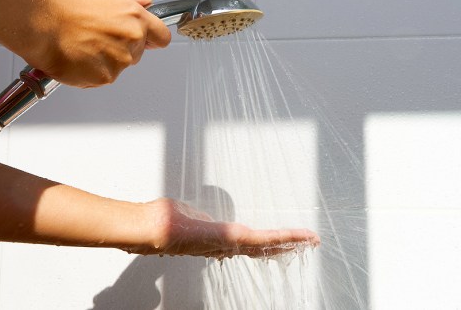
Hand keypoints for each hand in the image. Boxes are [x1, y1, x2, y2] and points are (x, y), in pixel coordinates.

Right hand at [25, 0, 170, 87]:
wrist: (41, 24)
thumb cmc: (67, 8)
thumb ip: (131, 0)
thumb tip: (147, 0)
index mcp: (135, 19)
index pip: (162, 37)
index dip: (153, 39)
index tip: (147, 41)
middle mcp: (132, 40)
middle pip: (138, 53)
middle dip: (122, 48)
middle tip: (97, 38)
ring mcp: (119, 61)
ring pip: (120, 67)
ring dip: (106, 61)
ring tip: (84, 46)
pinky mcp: (104, 78)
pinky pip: (103, 79)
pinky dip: (92, 72)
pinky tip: (78, 58)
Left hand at [127, 198, 319, 258]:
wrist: (151, 228)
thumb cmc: (161, 222)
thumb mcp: (186, 215)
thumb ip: (196, 217)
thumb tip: (197, 214)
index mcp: (216, 238)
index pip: (248, 243)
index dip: (268, 243)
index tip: (283, 241)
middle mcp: (225, 244)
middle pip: (262, 247)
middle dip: (286, 245)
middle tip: (308, 242)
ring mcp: (228, 243)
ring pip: (266, 244)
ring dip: (289, 241)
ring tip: (309, 239)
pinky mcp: (230, 239)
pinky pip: (261, 239)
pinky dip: (282, 237)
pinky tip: (297, 237)